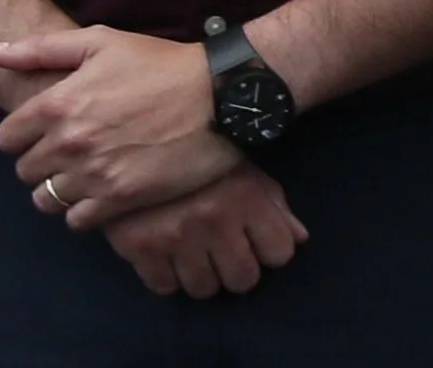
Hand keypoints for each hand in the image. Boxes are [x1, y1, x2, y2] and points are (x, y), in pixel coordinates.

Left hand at [0, 26, 241, 227]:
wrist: (224, 95)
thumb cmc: (163, 64)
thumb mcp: (102, 42)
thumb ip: (38, 49)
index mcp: (58, 103)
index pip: (7, 139)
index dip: (25, 137)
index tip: (49, 133)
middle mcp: (69, 141)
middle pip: (26, 172)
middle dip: (43, 163)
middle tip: (74, 153)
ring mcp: (94, 173)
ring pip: (46, 199)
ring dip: (61, 190)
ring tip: (88, 176)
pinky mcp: (121, 198)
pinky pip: (77, 221)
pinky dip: (85, 211)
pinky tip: (105, 193)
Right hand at [104, 164, 307, 297]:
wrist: (134, 144)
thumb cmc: (201, 157)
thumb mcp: (245, 171)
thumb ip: (275, 205)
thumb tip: (298, 239)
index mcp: (247, 197)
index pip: (280, 253)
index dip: (271, 251)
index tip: (258, 243)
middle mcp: (214, 220)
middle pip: (243, 280)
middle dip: (238, 270)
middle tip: (225, 254)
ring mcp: (176, 236)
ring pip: (204, 289)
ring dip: (203, 276)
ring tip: (196, 254)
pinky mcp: (139, 247)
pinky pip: (164, 287)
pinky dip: (168, 276)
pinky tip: (168, 255)